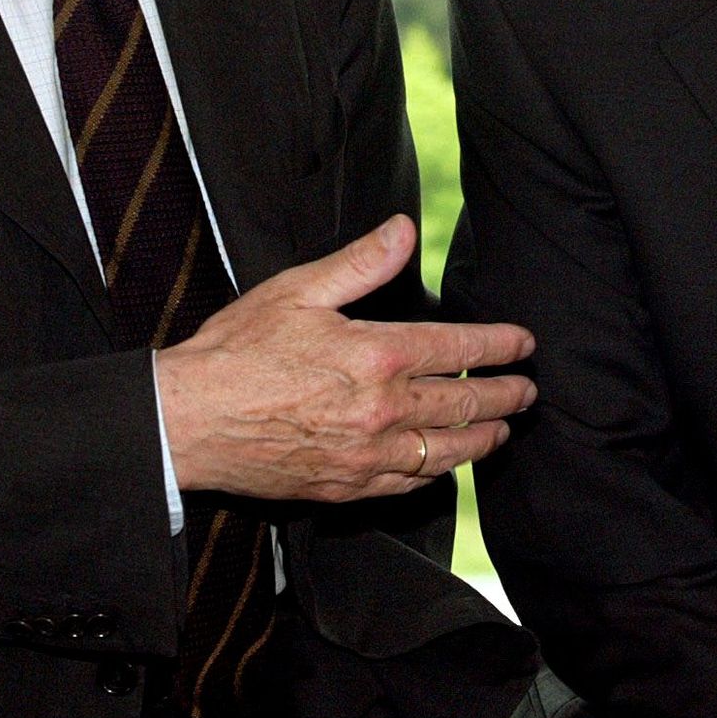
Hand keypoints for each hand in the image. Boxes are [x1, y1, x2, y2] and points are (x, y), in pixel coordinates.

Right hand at [155, 215, 536, 500]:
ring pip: (445, 451)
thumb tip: (405, 230)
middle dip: (504, 394)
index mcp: (376, 355)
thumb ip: (361, 263)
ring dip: (483, 438)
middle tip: (528, 390)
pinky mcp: (345, 487)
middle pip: (463, 403)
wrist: (188, 421)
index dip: (499, 346)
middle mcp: (381, 410)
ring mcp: (366, 455)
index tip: (524, 345)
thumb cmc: (237, 351)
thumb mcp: (298, 290)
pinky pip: (408, 484)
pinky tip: (446, 464)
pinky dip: (438, 472)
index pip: (458, 349)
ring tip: (504, 429)